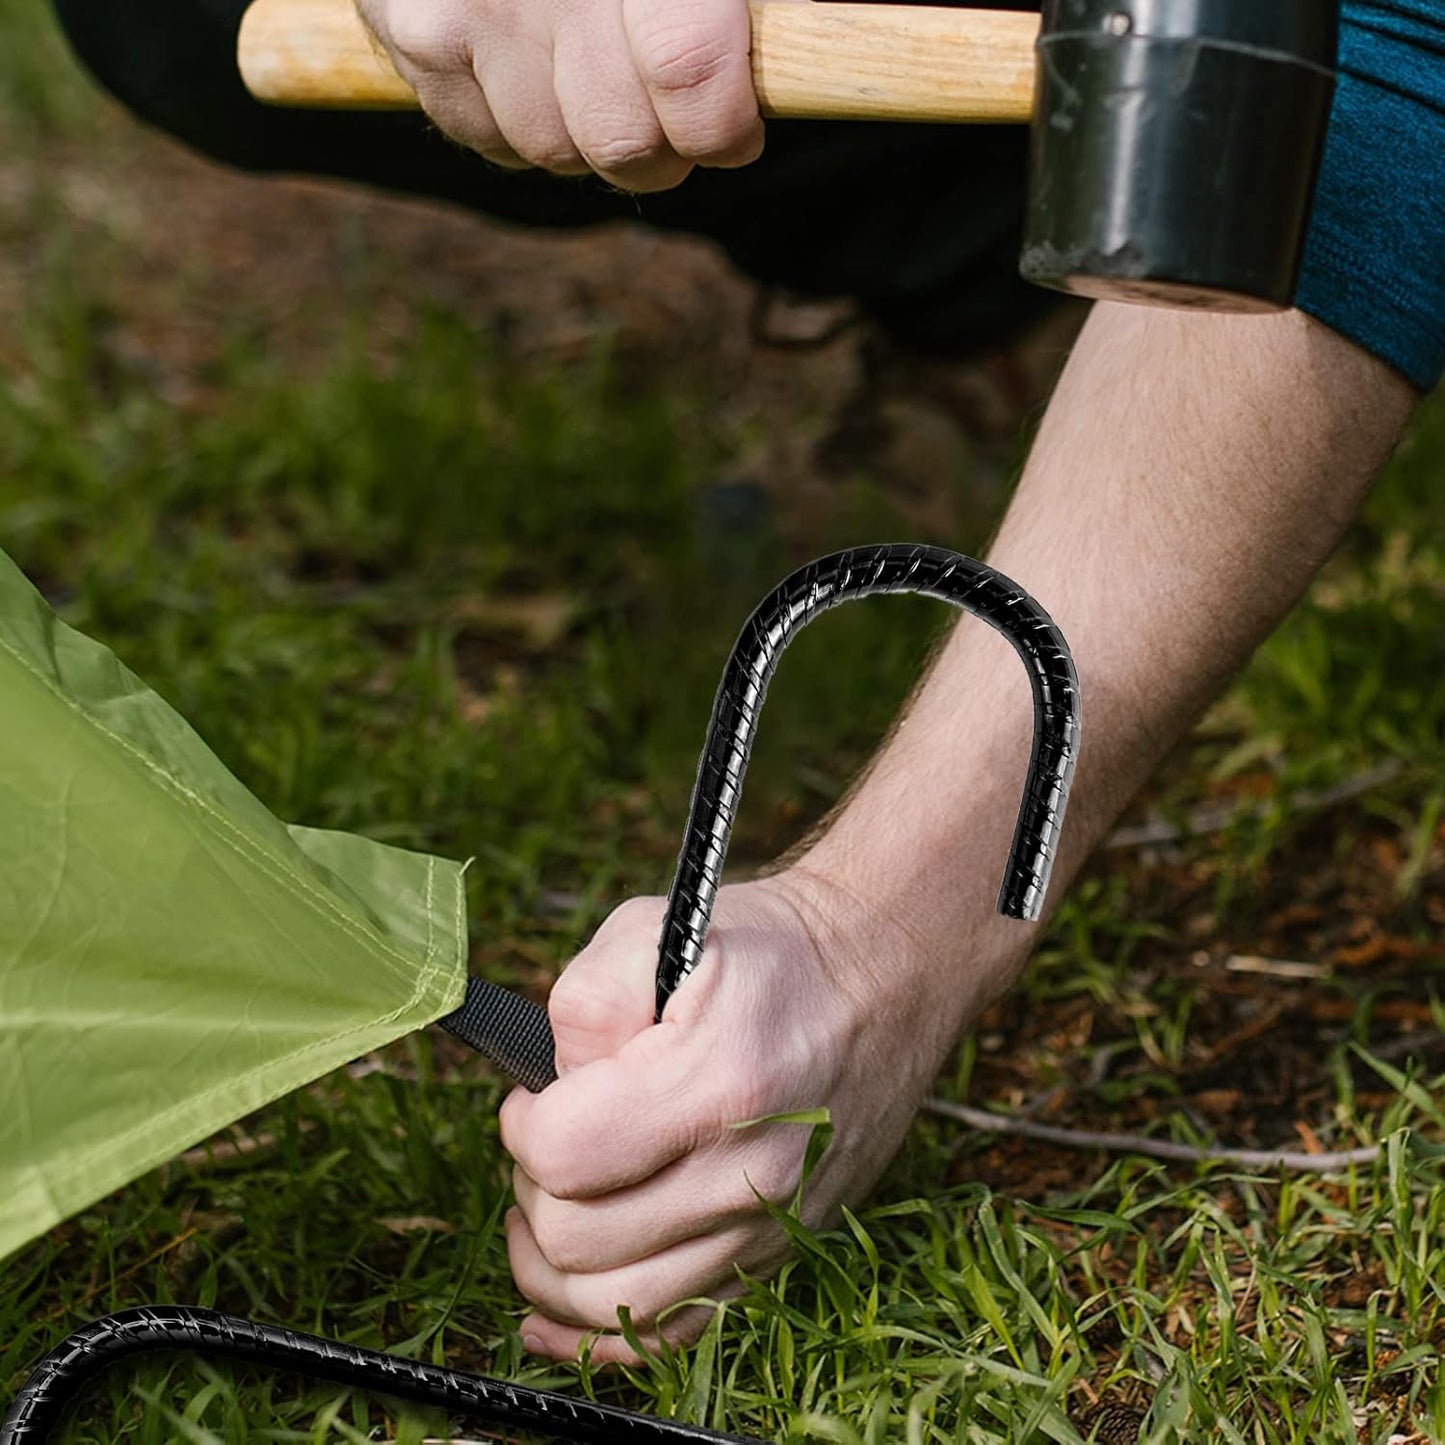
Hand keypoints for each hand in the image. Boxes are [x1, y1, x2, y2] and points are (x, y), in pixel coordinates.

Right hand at [355, 0, 764, 191]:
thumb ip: (760, 0)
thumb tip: (804, 52)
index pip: (690, 74)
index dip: (722, 126)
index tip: (735, 129)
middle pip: (621, 140)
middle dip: (661, 150)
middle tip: (674, 117)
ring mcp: (470, 9)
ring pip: (553, 149)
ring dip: (587, 136)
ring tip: (597, 75)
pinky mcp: (416, 33)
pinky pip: (486, 136)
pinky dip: (519, 123)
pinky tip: (535, 65)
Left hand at [498, 867, 979, 1361]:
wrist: (881, 980)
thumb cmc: (766, 954)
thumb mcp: (660, 929)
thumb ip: (584, 1001)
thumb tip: (548, 1084)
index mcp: (718, 1080)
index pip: (565, 1154)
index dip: (521, 1125)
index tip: (531, 1096)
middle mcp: (751, 1170)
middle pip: (576, 1238)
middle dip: (532, 1186)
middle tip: (547, 1137)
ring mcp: (769, 1224)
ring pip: (611, 1302)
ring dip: (549, 1261)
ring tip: (549, 1200)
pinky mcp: (777, 1254)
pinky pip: (670, 1335)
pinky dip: (597, 1334)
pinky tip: (552, 1308)